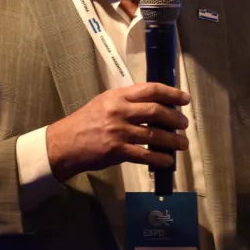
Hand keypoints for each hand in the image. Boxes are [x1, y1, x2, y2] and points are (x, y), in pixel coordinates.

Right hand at [44, 82, 189, 181]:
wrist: (65, 143)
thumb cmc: (86, 121)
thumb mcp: (104, 102)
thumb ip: (127, 101)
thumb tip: (155, 105)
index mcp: (118, 96)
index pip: (150, 89)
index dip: (171, 93)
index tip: (185, 99)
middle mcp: (120, 111)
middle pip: (156, 111)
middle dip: (175, 119)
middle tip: (184, 125)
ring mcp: (118, 131)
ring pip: (154, 134)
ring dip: (172, 140)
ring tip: (182, 144)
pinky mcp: (116, 151)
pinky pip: (144, 155)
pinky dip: (159, 158)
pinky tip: (168, 160)